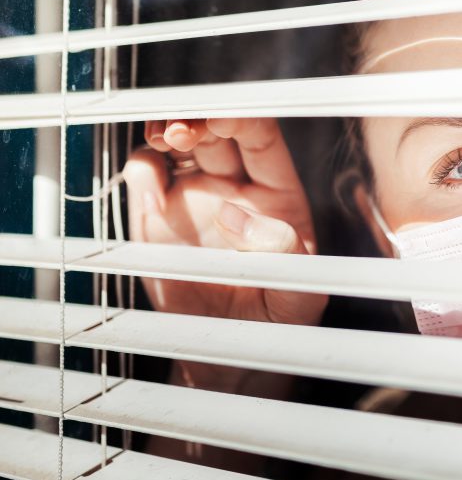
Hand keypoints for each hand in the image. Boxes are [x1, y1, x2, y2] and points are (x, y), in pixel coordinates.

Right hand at [123, 118, 326, 328]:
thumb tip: (236, 214)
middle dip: (198, 120)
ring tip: (164, 140)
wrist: (229, 360)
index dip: (241, 120)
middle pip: (215, 132)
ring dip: (167, 130)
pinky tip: (151, 195)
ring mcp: (194, 198)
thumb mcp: (300, 295)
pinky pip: (146, 175)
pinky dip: (142, 171)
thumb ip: (284, 252)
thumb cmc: (276, 324)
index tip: (221, 120)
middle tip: (183, 131)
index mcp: (277, 195)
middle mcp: (235, 188)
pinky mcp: (157, 217)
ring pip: (179, 144)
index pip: (261, 138)